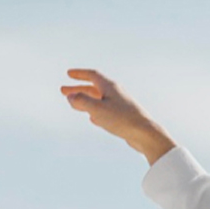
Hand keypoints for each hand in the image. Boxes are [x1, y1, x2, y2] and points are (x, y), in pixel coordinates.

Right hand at [59, 68, 175, 163]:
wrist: (146, 134)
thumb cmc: (122, 119)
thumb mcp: (97, 109)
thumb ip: (81, 101)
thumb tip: (70, 96)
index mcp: (110, 87)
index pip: (93, 75)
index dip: (80, 74)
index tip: (68, 74)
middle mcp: (117, 93)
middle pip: (94, 88)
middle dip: (78, 89)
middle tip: (63, 91)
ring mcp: (121, 105)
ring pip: (100, 100)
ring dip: (86, 100)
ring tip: (74, 103)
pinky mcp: (124, 118)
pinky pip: (107, 111)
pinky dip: (96, 111)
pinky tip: (93, 118)